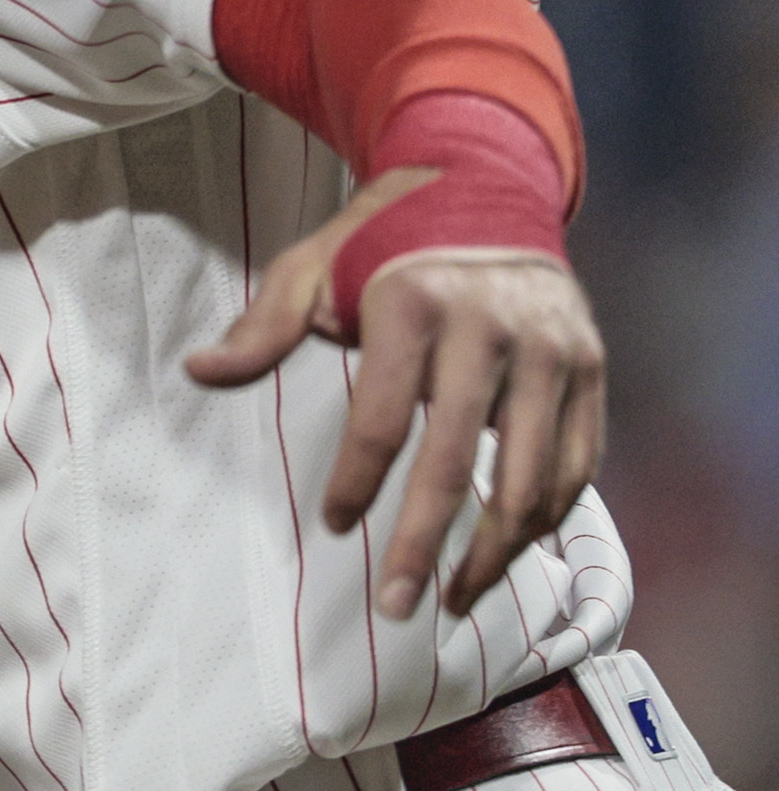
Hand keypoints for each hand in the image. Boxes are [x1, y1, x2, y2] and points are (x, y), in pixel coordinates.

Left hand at [184, 167, 606, 621]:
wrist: (488, 184)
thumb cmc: (383, 237)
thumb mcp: (311, 263)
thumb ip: (263, 326)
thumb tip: (199, 370)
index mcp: (414, 305)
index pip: (384, 418)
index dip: (358, 479)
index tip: (333, 524)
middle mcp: (492, 330)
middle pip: (458, 461)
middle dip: (424, 541)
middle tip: (396, 606)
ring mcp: (552, 352)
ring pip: (532, 477)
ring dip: (495, 549)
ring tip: (453, 596)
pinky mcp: (591, 367)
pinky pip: (577, 462)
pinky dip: (547, 515)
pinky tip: (509, 551)